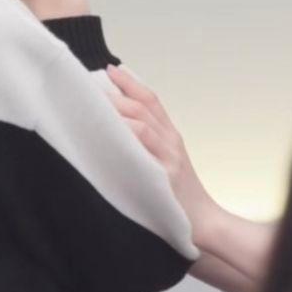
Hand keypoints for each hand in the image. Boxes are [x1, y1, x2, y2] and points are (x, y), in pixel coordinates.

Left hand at [105, 63, 219, 244]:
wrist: (202, 223)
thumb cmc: (177, 196)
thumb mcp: (164, 162)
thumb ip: (144, 144)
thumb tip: (113, 128)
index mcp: (171, 136)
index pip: (151, 100)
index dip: (131, 81)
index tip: (109, 69)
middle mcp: (172, 141)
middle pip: (143, 107)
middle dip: (116, 93)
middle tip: (89, 84)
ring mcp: (169, 158)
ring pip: (142, 123)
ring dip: (117, 110)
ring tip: (93, 103)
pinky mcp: (165, 176)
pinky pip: (143, 150)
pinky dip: (127, 136)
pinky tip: (109, 132)